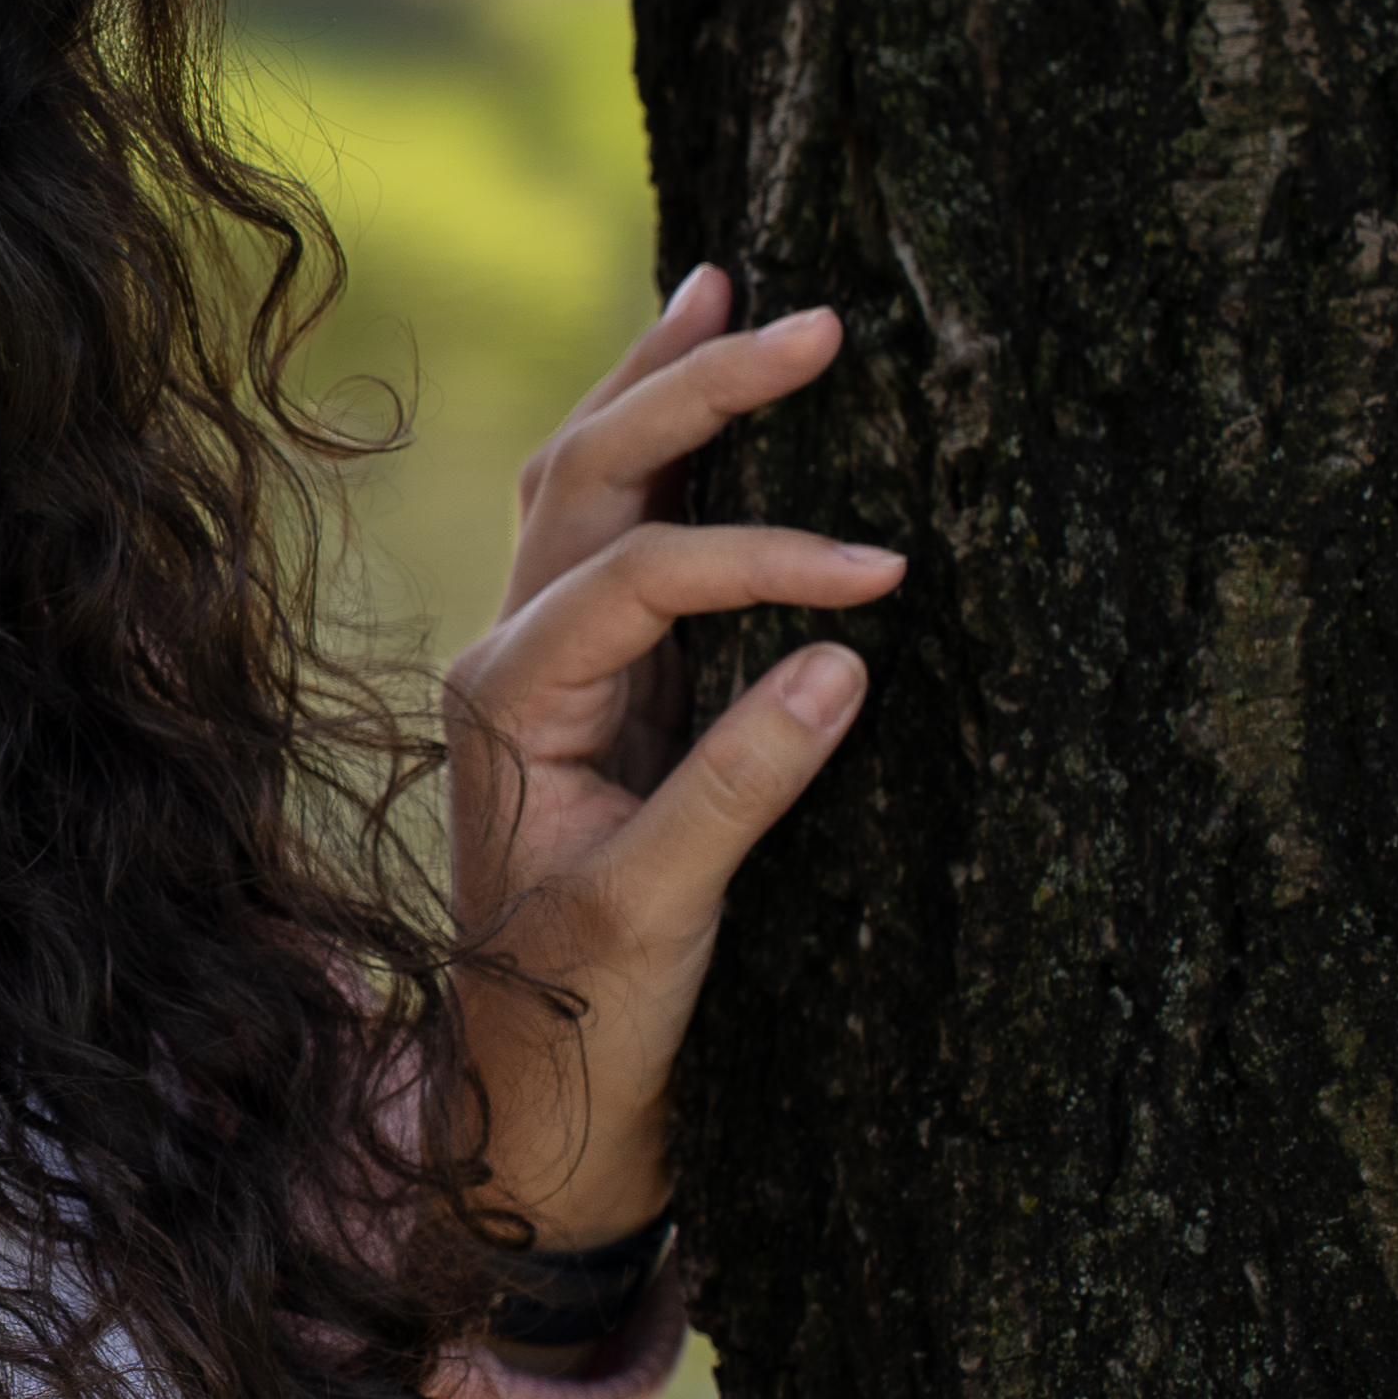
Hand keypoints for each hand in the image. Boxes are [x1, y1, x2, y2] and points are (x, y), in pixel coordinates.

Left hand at [440, 264, 906, 1256]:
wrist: (530, 1107)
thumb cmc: (582, 1022)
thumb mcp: (657, 917)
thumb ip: (737, 788)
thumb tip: (844, 658)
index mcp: (511, 699)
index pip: (645, 575)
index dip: (768, 559)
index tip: (887, 577)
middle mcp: (510, 660)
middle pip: (590, 480)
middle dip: (693, 392)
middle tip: (809, 321)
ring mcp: (542, 666)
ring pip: (585, 487)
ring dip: (657, 392)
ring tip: (729, 291)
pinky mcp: (589, 689)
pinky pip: (612, 538)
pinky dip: (659, 460)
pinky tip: (698, 400)